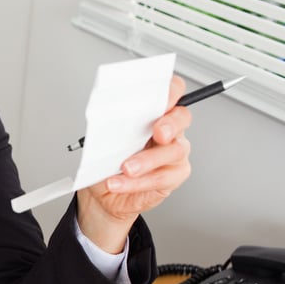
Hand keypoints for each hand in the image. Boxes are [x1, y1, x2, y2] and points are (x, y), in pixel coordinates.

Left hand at [77, 75, 191, 252]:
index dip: (171, 91)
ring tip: (126, 168)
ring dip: (147, 160)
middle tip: (157, 132)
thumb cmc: (107, 161)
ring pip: (174, 151)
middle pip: (182, 117)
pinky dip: (137, 182)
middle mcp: (168, 129)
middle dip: (171, 123)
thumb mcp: (104, 138)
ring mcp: (173, 152)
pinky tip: (120, 182)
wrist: (102, 192)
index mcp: (154, 112)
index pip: (171, 91)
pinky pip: (161, 178)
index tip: (162, 95)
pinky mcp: (173, 176)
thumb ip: (112, 124)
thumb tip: (108, 117)